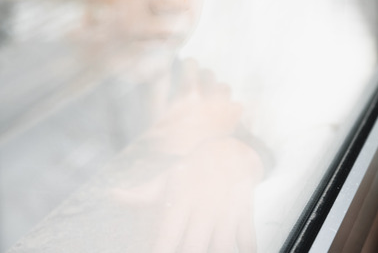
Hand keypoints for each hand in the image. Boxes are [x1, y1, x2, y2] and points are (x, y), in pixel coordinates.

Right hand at [147, 59, 242, 154]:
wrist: (185, 170)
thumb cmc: (163, 144)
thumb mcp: (153, 115)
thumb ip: (156, 88)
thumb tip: (160, 68)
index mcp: (187, 94)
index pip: (191, 65)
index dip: (187, 67)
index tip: (185, 70)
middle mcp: (208, 99)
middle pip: (209, 74)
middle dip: (202, 78)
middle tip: (195, 88)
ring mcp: (224, 110)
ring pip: (224, 87)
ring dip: (216, 91)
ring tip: (208, 102)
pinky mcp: (233, 123)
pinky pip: (236, 106)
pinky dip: (229, 109)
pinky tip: (220, 117)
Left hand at [150, 137, 262, 252]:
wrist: (230, 152)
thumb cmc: (192, 171)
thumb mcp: (167, 180)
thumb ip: (142, 194)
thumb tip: (113, 195)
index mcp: (180, 202)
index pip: (166, 236)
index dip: (161, 251)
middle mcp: (202, 208)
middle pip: (193, 246)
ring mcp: (225, 211)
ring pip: (222, 245)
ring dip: (216, 252)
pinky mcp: (244, 212)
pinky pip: (248, 237)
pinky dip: (247, 248)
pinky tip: (244, 252)